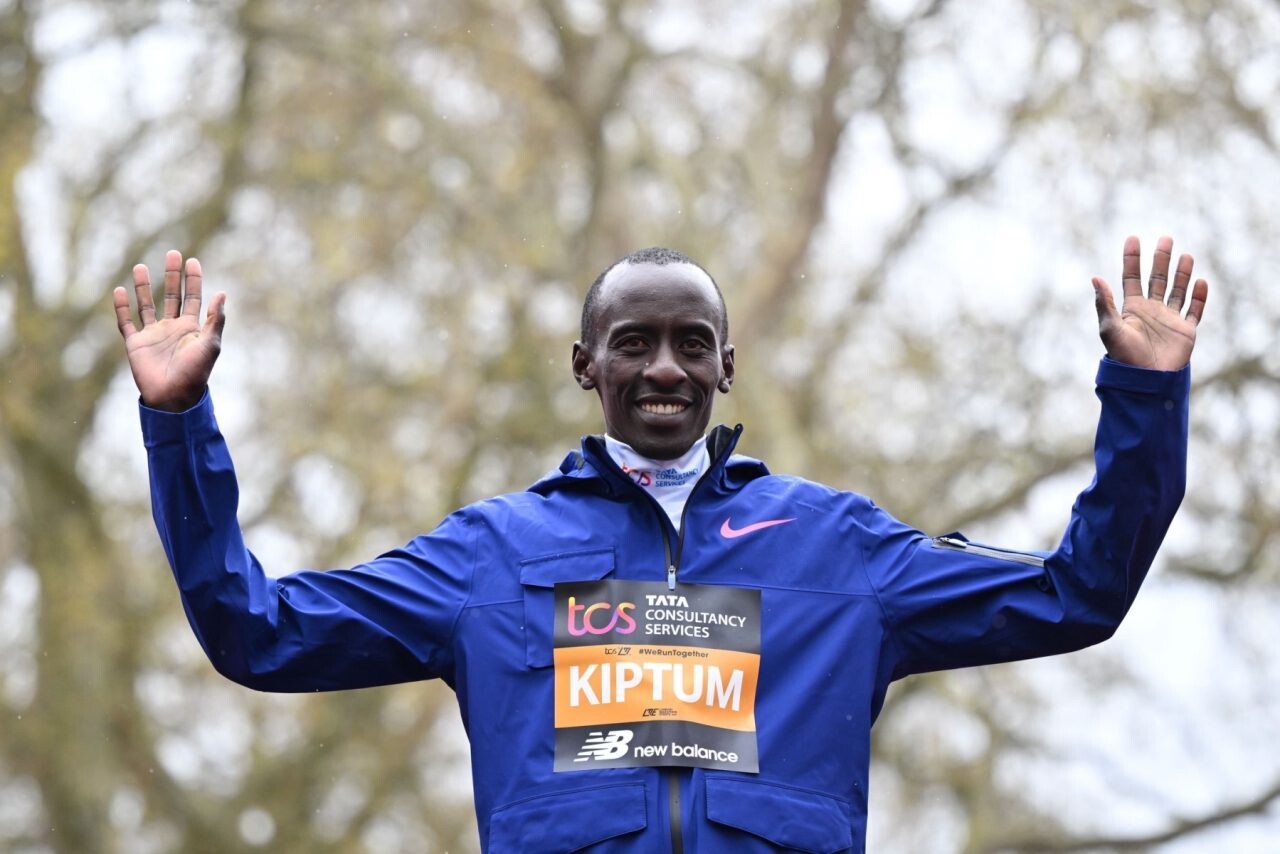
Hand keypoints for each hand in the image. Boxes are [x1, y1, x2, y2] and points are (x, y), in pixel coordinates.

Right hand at [113, 250, 225, 411]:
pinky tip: (120, 290)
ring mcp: (153, 335)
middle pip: (171, 295)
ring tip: (139, 266)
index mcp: (191, 328)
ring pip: (147, 305)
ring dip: (143, 286)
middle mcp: (172, 328)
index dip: (193, 280)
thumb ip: (215, 319)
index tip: (192, 261)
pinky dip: (122, 307)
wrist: (173, 397)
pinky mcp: (136, 344)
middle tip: (172, 253)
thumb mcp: (210, 344)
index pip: (192, 297)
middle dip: (171, 275)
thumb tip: (222, 293)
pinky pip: (127, 322)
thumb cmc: (196, 373)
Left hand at [1092, 235, 1207, 370]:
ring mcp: (1169, 320)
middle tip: (1166, 238)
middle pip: (1157, 279)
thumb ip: (1104, 303)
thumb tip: (1095, 277)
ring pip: (1177, 291)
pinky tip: (1201, 282)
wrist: (1146, 380)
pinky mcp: (1185, 331)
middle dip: (1161, 259)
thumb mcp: (1110, 328)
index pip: (1132, 277)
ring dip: (1182, 273)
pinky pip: (1194, 311)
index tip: (1133, 238)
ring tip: (1186, 255)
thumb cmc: (1124, 356)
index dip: (1132, 259)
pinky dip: (1199, 297)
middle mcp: (1151, 311)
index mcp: (1132, 308)